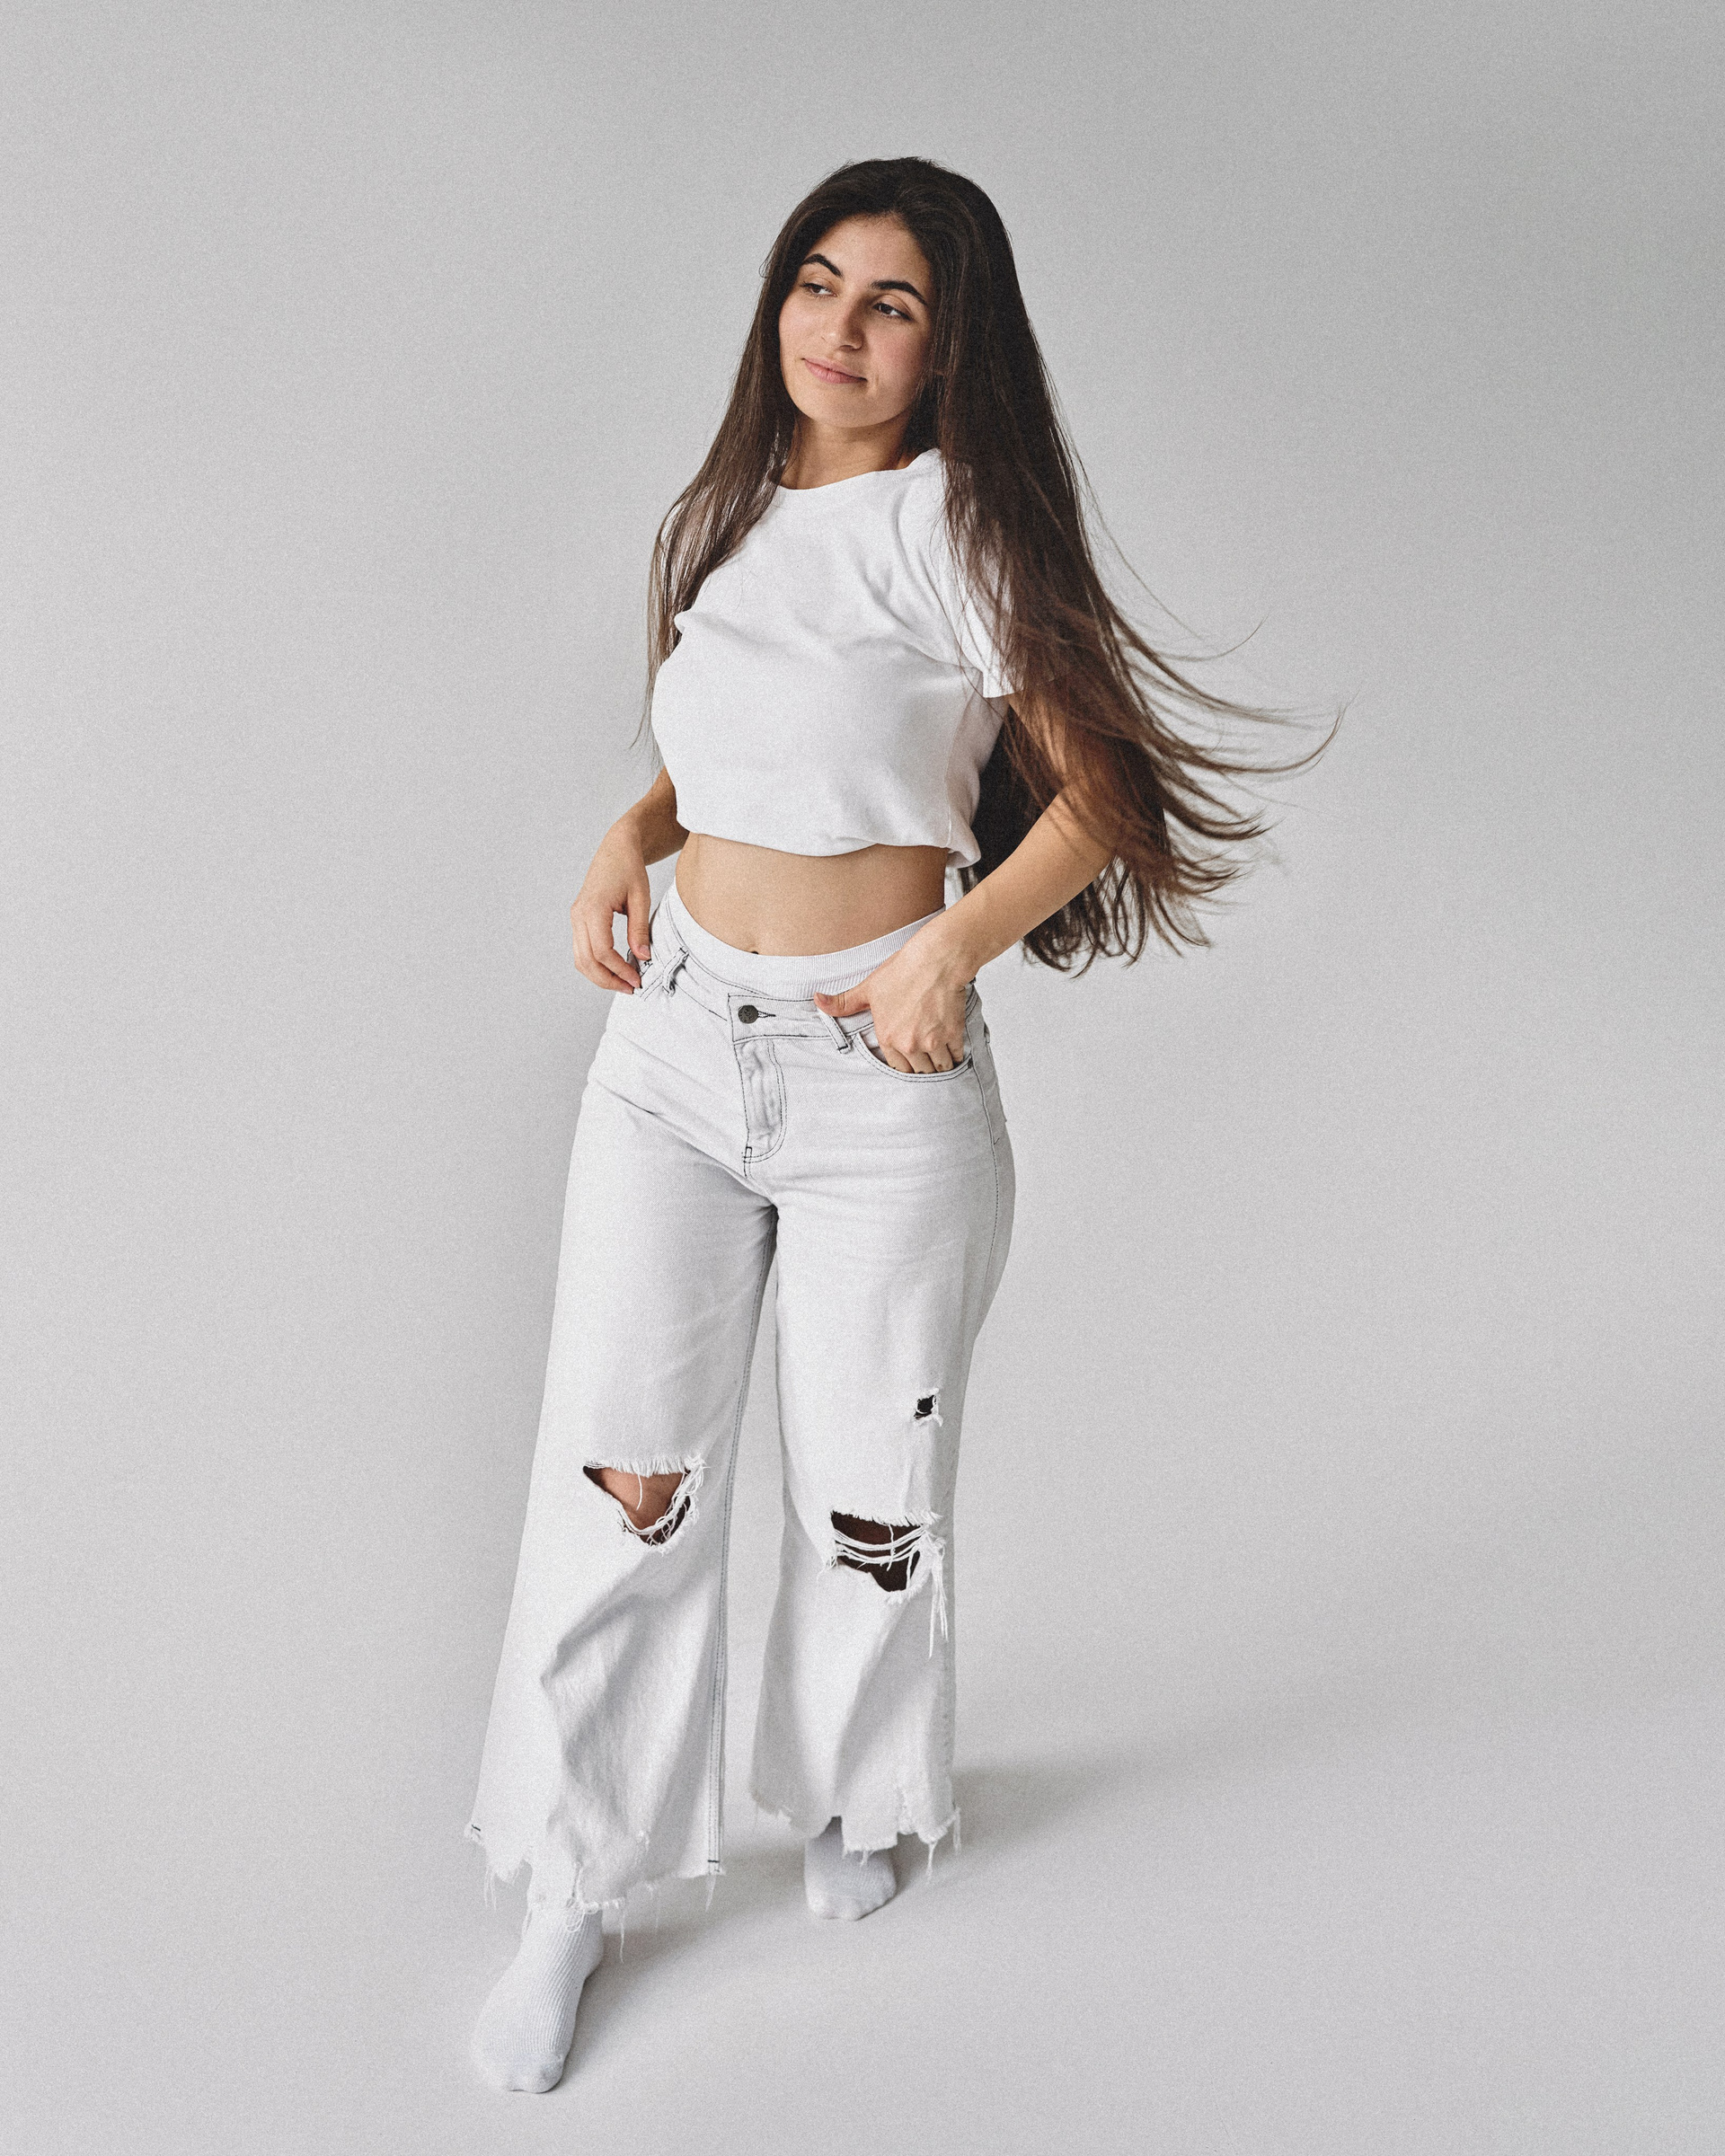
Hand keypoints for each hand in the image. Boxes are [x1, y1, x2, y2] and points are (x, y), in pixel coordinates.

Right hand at [570, 822, 652, 992]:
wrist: (616, 850)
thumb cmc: (629, 869)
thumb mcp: (641, 898)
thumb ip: (639, 929)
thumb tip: (643, 957)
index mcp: (593, 908)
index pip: (602, 951)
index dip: (619, 970)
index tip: (637, 980)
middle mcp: (579, 915)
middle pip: (587, 961)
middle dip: (608, 980)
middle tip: (631, 988)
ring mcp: (575, 919)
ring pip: (580, 960)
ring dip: (600, 976)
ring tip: (623, 983)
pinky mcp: (578, 921)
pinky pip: (581, 951)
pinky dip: (595, 965)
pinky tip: (615, 970)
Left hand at [814, 924, 969, 1071]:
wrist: (936, 959)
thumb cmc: (903, 971)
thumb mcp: (868, 987)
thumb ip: (843, 1002)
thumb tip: (817, 1000)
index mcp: (888, 1037)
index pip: (896, 1068)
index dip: (903, 1065)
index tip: (909, 1061)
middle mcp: (910, 1044)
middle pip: (919, 1072)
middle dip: (922, 1068)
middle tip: (925, 1063)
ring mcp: (933, 1041)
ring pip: (939, 1068)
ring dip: (940, 1065)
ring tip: (940, 1059)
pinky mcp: (953, 1034)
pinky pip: (956, 1055)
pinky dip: (956, 1054)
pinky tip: (953, 1049)